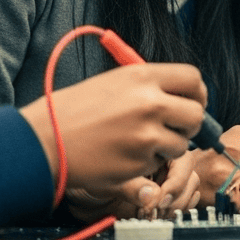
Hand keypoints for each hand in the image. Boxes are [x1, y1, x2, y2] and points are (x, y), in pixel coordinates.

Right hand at [20, 63, 205, 200]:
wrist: (43, 141)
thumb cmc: (73, 111)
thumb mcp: (114, 82)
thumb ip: (149, 86)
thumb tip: (182, 96)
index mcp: (143, 76)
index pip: (193, 78)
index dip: (197, 93)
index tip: (192, 101)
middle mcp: (150, 102)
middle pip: (196, 113)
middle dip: (189, 124)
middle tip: (174, 128)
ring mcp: (147, 134)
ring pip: (181, 143)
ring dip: (168, 146)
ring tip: (139, 142)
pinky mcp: (139, 162)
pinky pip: (159, 163)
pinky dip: (148, 162)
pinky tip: (124, 155)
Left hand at [64, 154, 200, 222]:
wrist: (81, 179)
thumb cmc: (91, 168)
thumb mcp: (106, 175)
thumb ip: (131, 186)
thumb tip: (151, 196)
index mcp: (156, 141)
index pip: (182, 156)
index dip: (176, 180)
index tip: (161, 197)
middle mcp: (165, 157)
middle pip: (191, 174)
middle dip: (177, 194)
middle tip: (157, 208)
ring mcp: (168, 175)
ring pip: (191, 189)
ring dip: (177, 205)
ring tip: (155, 214)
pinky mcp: (168, 192)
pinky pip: (187, 200)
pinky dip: (176, 210)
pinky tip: (158, 214)